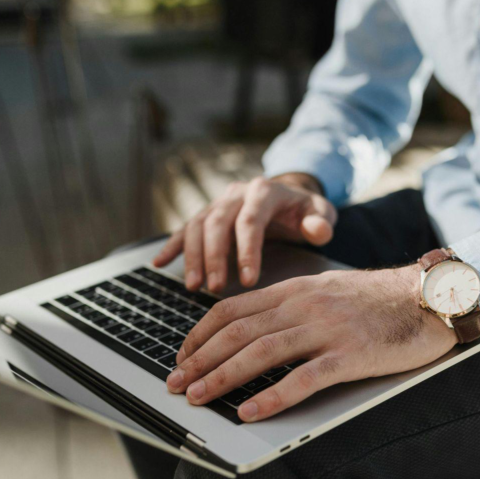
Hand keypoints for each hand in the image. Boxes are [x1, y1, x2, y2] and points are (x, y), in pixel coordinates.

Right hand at [152, 173, 336, 292]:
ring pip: (197, 226)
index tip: (249, 281)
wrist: (289, 197)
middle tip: (215, 287)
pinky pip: (185, 228)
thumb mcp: (321, 213)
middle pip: (217, 223)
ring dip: (192, 256)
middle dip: (214, 257)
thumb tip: (317, 230)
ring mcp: (218, 203)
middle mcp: (236, 193)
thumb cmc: (305, 211)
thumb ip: (321, 222)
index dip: (247, 251)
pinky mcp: (207, 214)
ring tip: (193, 286)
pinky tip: (158, 264)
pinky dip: (172, 246)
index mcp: (264, 191)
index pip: (250, 221)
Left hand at [165, 265, 458, 421]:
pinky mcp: (351, 355)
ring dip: (222, 378)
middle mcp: (304, 306)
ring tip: (197, 398)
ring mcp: (327, 330)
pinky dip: (273, 397)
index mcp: (295, 290)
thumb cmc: (379, 300)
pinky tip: (250, 412)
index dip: (199, 334)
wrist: (430, 297)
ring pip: (261, 353)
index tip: (181, 356)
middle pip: (237, 332)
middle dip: (199, 360)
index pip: (232, 309)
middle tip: (174, 384)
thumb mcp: (326, 291)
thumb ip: (290, 307)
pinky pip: (304, 379)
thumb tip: (251, 330)